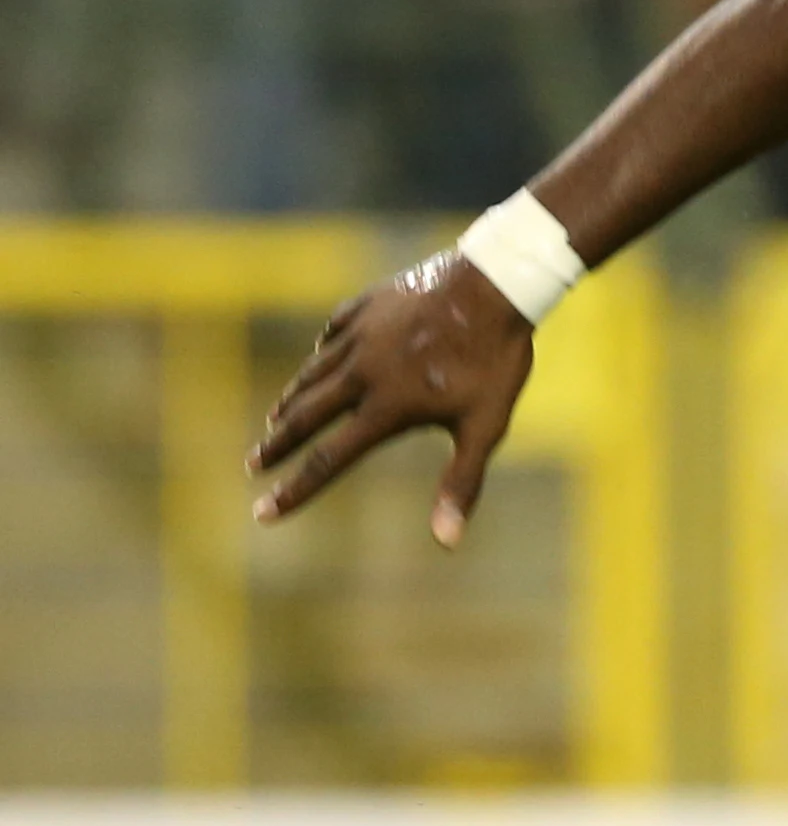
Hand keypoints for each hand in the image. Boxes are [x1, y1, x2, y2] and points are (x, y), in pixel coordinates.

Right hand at [247, 251, 535, 546]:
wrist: (496, 282)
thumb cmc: (496, 359)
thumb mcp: (485, 425)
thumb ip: (461, 483)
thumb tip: (447, 543)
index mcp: (386, 406)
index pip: (328, 460)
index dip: (294, 491)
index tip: (263, 513)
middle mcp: (362, 372)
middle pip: (306, 416)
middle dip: (276, 444)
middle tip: (253, 464)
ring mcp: (361, 335)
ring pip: (313, 373)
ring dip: (291, 399)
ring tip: (276, 417)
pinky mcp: (368, 305)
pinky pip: (333, 333)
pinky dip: (321, 352)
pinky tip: (317, 358)